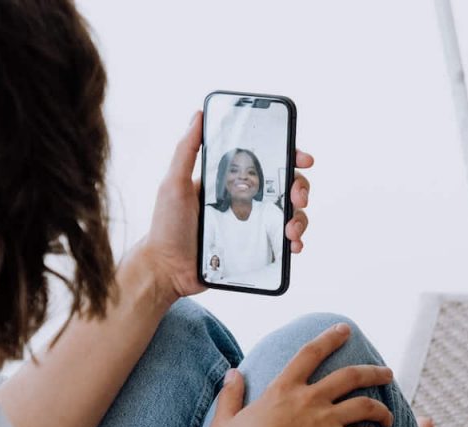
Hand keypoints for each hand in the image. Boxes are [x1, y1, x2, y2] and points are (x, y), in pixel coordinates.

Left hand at [143, 111, 314, 300]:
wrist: (167, 269)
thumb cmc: (166, 226)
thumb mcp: (174, 184)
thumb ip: (186, 150)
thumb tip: (198, 114)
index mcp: (229, 181)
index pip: (265, 161)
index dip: (288, 156)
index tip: (301, 159)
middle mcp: (244, 200)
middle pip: (285, 186)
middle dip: (300, 188)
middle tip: (299, 196)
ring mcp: (251, 225)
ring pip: (290, 214)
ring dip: (300, 218)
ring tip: (291, 229)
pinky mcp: (254, 248)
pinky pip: (282, 242)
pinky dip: (294, 241)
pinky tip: (293, 245)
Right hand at [209, 323, 394, 426]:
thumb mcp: (224, 422)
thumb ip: (230, 395)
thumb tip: (232, 373)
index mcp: (283, 389)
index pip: (310, 353)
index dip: (330, 338)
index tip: (344, 329)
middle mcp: (309, 399)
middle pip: (350, 375)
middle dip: (373, 371)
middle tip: (386, 372)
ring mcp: (325, 421)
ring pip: (365, 405)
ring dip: (381, 409)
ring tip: (389, 416)